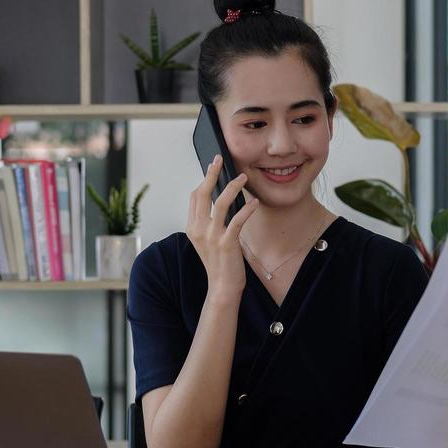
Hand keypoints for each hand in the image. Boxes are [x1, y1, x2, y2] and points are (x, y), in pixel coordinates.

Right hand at [186, 155, 258, 295]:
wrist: (222, 286)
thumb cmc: (219, 262)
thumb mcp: (208, 239)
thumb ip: (209, 221)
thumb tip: (222, 199)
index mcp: (192, 227)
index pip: (195, 196)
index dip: (204, 179)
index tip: (213, 166)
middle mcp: (198, 229)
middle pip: (203, 194)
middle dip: (212, 174)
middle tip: (220, 160)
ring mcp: (211, 236)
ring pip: (220, 203)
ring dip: (233, 187)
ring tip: (243, 178)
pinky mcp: (226, 243)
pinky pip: (237, 220)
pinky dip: (247, 209)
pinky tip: (255, 203)